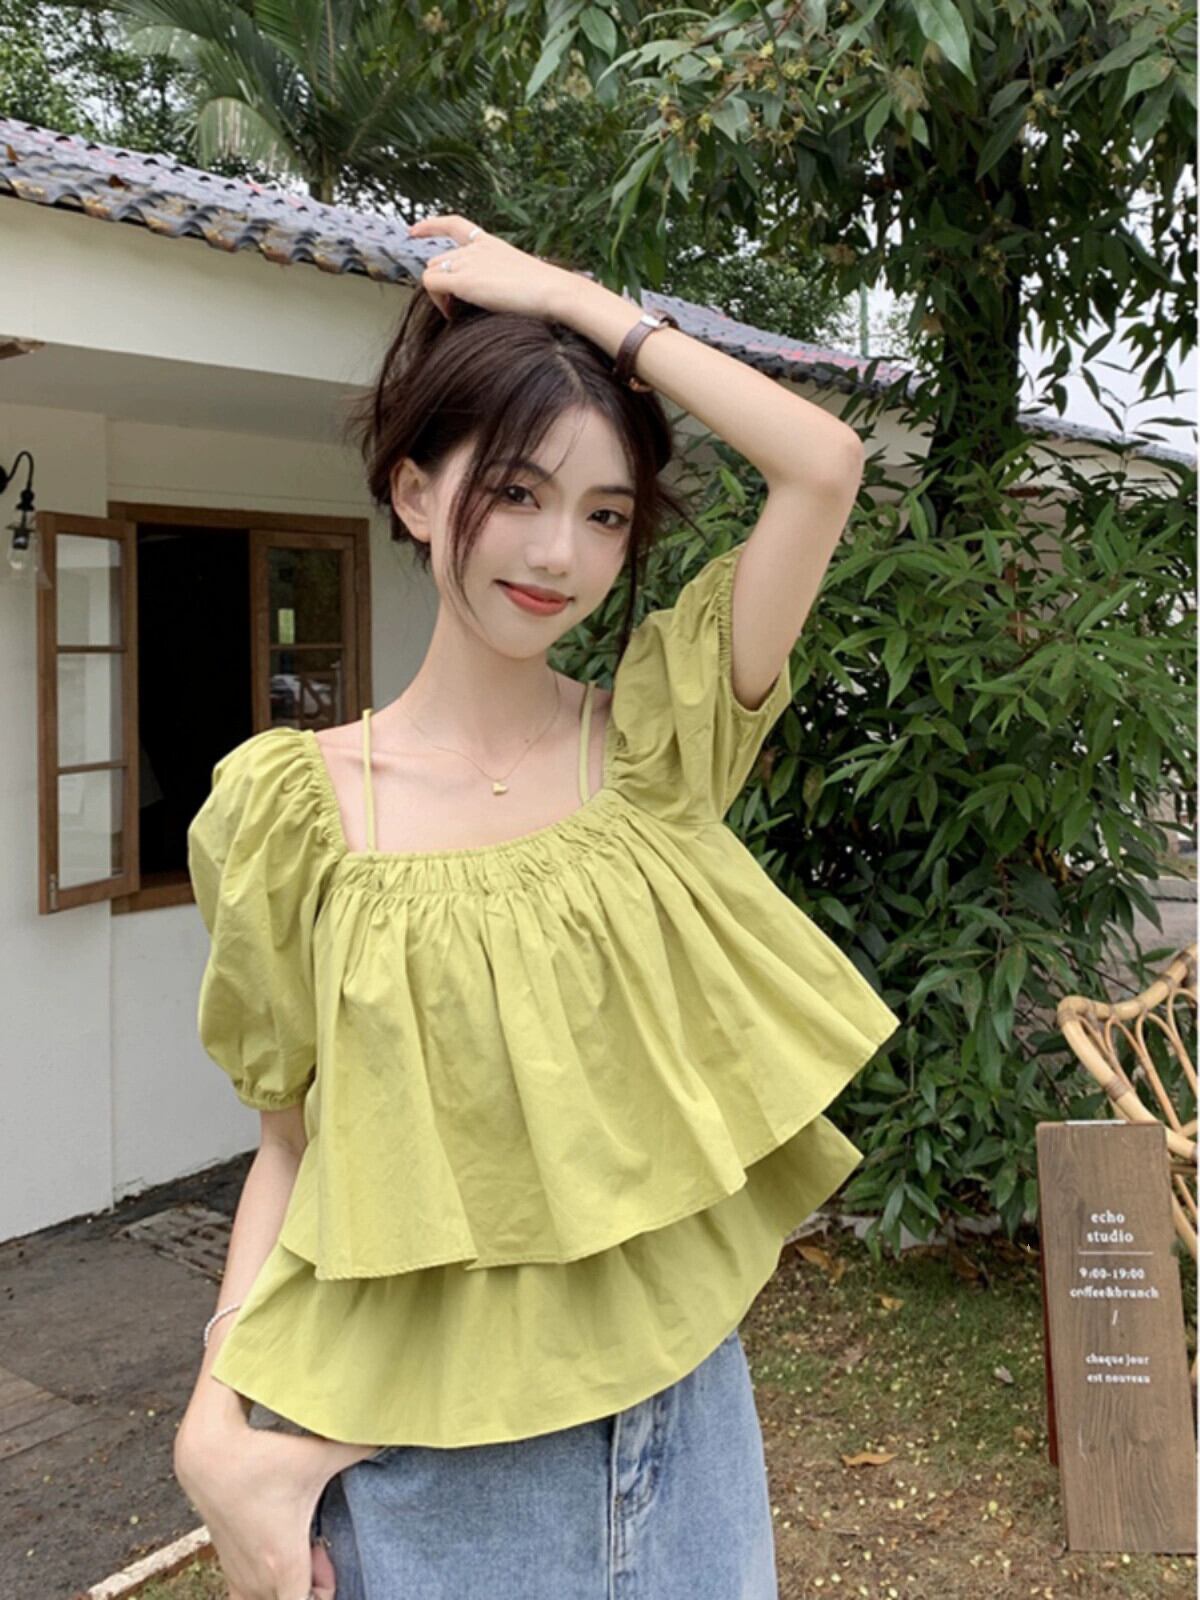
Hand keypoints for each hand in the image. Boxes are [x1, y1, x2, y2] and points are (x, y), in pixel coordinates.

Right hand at [174, 1409, 381, 1598]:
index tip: (336, 1577)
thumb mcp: (318, 1454)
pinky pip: (249, 1598)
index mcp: (284, 1565)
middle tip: (325, 1550)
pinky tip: (281, 1553)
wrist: (208, 1454)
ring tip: (307, 1549)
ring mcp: (241, 1576)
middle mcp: (260, 1580)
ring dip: (294, 1584)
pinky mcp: (229, 1566)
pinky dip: (269, 1587)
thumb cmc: (262, 1458)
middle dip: (319, 1586)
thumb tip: (391, 1434)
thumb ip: (360, 1447)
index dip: (327, 1595)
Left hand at [408, 214, 575, 321]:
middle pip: (439, 259)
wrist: (554, 291)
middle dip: (442, 282)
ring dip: (440, 294)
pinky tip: (453, 314)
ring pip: (432, 271)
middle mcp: (475, 248)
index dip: (431, 225)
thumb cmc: (546, 292)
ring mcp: (468, 262)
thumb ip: (500, 279)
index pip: (454, 225)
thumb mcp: (520, 277)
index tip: (414, 231)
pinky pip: (431, 283)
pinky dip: (437, 300)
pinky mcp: (463, 279)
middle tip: (455, 306)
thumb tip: (491, 296)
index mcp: (491, 244)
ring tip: (457, 312)